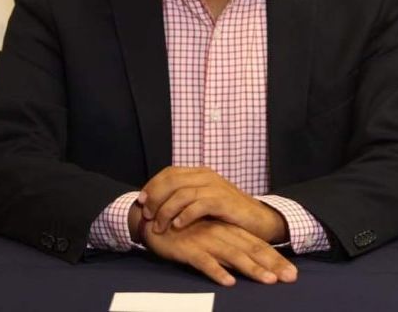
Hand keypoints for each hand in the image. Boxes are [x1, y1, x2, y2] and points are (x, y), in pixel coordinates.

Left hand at [138, 166, 287, 242]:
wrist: (258, 219)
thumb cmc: (227, 214)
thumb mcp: (204, 201)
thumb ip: (184, 198)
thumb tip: (155, 204)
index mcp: (200, 173)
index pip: (169, 172)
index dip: (152, 185)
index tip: (140, 201)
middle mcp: (206, 176)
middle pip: (172, 181)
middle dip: (155, 198)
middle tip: (146, 215)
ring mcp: (215, 187)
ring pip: (182, 193)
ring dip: (166, 210)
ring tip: (158, 226)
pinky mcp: (223, 202)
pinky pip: (198, 205)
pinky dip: (185, 215)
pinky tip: (178, 226)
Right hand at [142, 218, 297, 286]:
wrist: (152, 219)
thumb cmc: (183, 230)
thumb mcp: (208, 235)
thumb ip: (226, 244)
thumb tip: (245, 263)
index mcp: (227, 229)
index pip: (256, 244)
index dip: (275, 258)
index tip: (292, 273)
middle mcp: (220, 232)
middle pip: (250, 249)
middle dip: (272, 264)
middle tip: (290, 277)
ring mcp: (204, 239)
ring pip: (232, 254)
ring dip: (251, 268)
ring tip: (268, 280)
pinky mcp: (188, 248)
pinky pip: (203, 261)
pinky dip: (216, 271)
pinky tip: (228, 282)